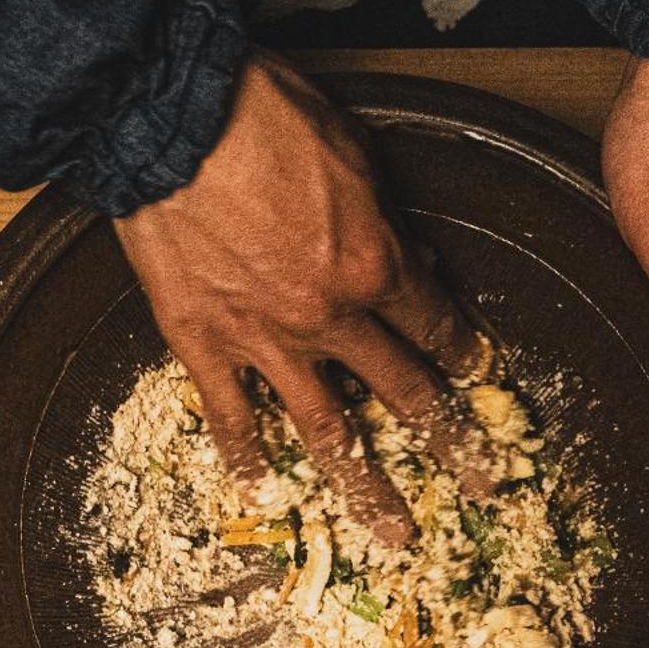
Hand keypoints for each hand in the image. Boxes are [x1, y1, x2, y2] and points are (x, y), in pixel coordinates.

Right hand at [114, 52, 490, 542]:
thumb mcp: (351, 150)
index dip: (462, 349)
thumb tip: (404, 253)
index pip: (433, 322)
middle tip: (481, 480)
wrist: (168, 120)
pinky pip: (230, 416)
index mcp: (373, 264)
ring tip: (393, 532)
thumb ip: (383, 215)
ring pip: (327, 430)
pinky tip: (264, 494)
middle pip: (403, 390)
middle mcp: (328, 317)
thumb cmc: (258, 115)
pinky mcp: (201, 342)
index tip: (475, 370)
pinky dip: (247, 458)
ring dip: (366, 486)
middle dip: (450, 439)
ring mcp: (263, 339)